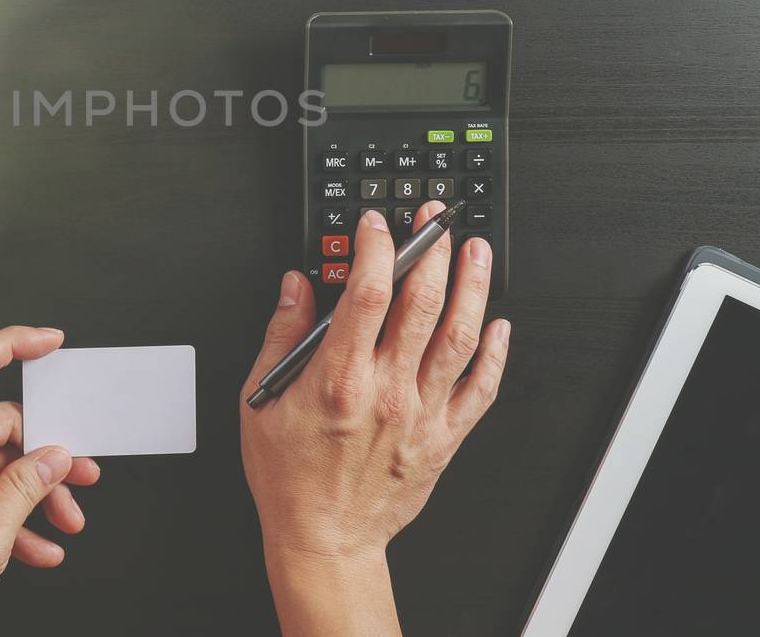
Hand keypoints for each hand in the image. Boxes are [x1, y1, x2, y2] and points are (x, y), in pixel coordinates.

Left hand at [0, 326, 100, 636]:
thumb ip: (27, 486)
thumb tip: (56, 456)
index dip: (15, 342)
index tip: (51, 341)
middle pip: (0, 426)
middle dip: (45, 458)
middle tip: (81, 484)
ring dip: (32, 493)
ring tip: (65, 525)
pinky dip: (7, 513)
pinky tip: (38, 548)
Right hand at [240, 202, 509, 636]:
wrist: (325, 539)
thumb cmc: (291, 479)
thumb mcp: (262, 401)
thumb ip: (281, 337)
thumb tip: (296, 288)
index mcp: (339, 380)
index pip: (367, 293)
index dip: (376, 248)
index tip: (377, 224)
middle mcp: (387, 392)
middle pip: (422, 304)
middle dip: (432, 249)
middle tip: (436, 220)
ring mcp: (421, 414)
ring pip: (459, 337)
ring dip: (472, 287)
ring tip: (476, 251)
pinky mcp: (443, 437)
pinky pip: (480, 388)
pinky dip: (494, 353)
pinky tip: (498, 325)